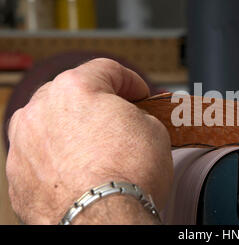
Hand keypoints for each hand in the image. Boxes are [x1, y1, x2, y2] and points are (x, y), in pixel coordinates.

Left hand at [6, 58, 173, 223]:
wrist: (104, 220)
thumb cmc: (127, 178)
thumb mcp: (153, 130)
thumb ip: (136, 113)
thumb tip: (133, 118)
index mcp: (75, 89)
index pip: (105, 70)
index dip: (130, 80)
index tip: (138, 93)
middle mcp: (41, 110)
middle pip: (72, 93)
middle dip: (97, 103)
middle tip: (119, 119)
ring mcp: (24, 143)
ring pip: (51, 123)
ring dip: (74, 129)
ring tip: (97, 148)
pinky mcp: (18, 174)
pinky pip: (41, 154)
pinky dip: (59, 157)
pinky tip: (80, 170)